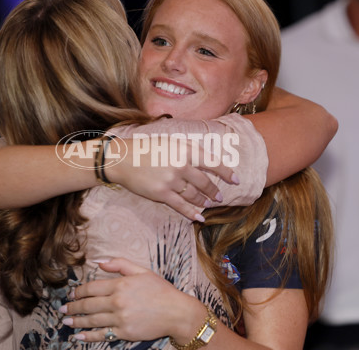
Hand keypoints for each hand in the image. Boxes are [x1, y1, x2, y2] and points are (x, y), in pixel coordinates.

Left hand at [60, 258, 204, 342]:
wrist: (176, 312)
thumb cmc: (161, 290)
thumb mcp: (142, 271)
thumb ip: (119, 264)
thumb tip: (99, 262)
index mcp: (121, 284)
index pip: (92, 287)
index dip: (79, 291)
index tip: (72, 293)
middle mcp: (118, 301)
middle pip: (88, 304)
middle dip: (73, 306)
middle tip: (63, 309)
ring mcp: (120, 318)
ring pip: (92, 320)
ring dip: (76, 321)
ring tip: (66, 321)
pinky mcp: (124, 332)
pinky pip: (102, 334)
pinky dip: (88, 336)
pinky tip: (78, 336)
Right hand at [106, 137, 238, 221]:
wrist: (122, 159)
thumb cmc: (146, 148)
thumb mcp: (170, 142)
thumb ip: (188, 150)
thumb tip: (206, 160)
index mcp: (185, 149)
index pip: (213, 162)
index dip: (226, 172)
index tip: (235, 180)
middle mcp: (181, 165)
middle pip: (205, 182)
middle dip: (214, 191)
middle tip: (219, 196)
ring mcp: (172, 181)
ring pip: (194, 195)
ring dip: (203, 201)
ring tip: (208, 204)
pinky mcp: (161, 194)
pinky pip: (181, 206)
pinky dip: (192, 213)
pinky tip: (199, 217)